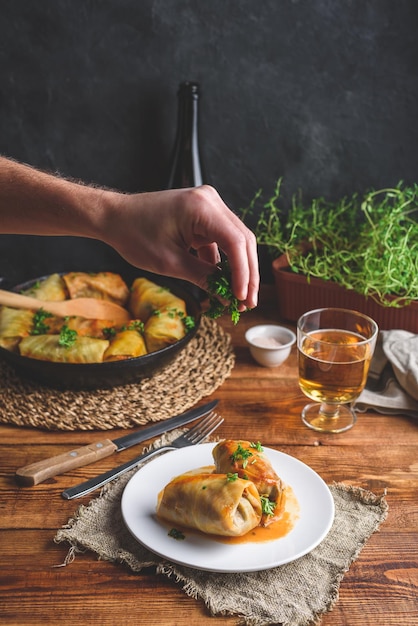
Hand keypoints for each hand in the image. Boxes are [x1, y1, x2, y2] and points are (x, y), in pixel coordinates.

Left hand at [101, 185, 258, 308]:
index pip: (236, 243)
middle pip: (243, 241)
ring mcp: (209, 205)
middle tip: (247, 303)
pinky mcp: (204, 215)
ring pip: (236, 241)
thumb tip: (226, 297)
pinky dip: (223, 262)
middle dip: (247, 274)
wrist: (114, 217)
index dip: (243, 273)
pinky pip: (222, 240)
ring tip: (238, 298)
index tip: (241, 299)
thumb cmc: (135, 235)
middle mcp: (210, 201)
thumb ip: (202, 278)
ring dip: (238, 269)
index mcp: (202, 207)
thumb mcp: (170, 263)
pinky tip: (222, 285)